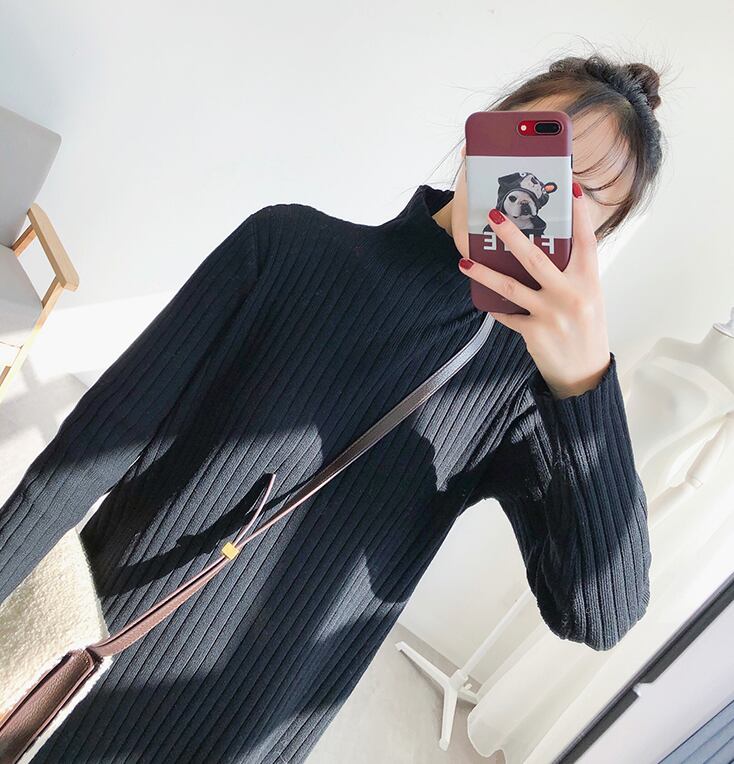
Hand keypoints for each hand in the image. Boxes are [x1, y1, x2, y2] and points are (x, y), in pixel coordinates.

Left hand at [457, 183, 610, 398]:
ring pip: (512, 287)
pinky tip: (482, 299)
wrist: (584, 374)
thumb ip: (572, 274)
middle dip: (513, 236)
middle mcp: (572, 295)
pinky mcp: (534, 332)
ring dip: (485, 273)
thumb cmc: (586, 329)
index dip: (579, 213)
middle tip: (495, 216)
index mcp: (590, 281)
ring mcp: (552, 314)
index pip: (587, 240)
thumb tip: (548, 247)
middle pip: (537, 258)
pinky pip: (507, 314)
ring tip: (465, 261)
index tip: (570, 186)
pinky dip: (495, 307)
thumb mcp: (588, 297)